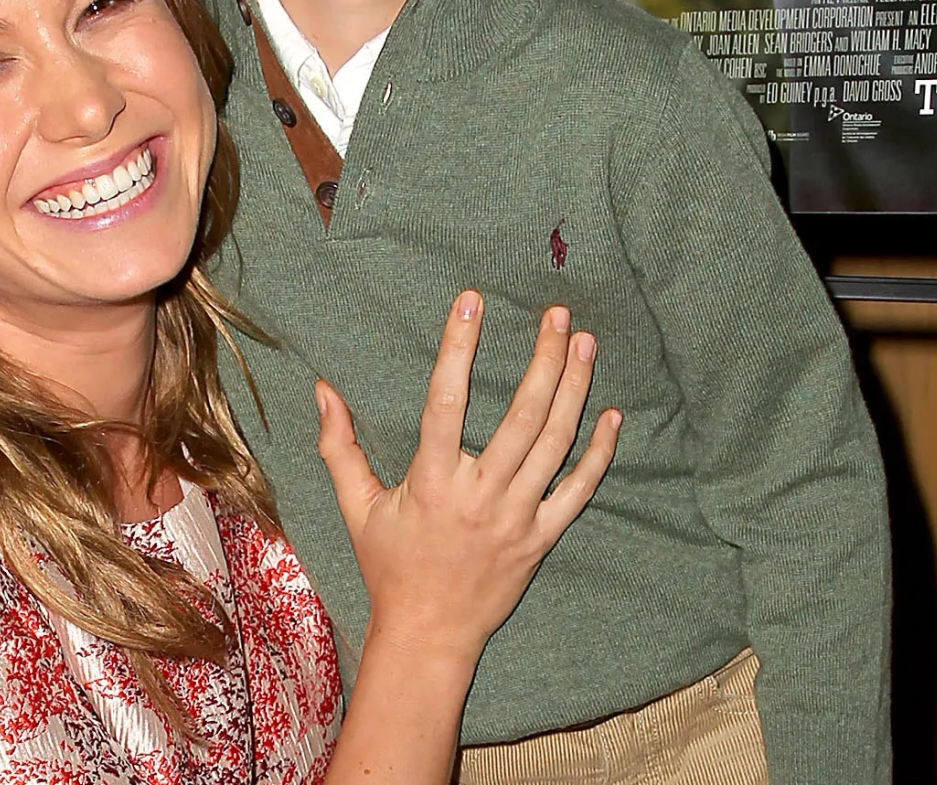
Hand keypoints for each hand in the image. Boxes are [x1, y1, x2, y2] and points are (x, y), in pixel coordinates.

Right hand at [316, 292, 620, 665]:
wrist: (429, 634)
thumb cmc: (390, 567)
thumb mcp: (356, 507)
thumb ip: (340, 446)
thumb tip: (323, 390)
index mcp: (431, 482)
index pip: (445, 401)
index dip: (458, 348)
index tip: (470, 302)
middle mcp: (479, 495)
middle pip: (520, 417)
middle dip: (542, 359)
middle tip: (556, 314)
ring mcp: (516, 518)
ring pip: (554, 444)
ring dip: (573, 390)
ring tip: (584, 343)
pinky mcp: (541, 538)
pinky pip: (578, 490)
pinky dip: (599, 453)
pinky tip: (613, 415)